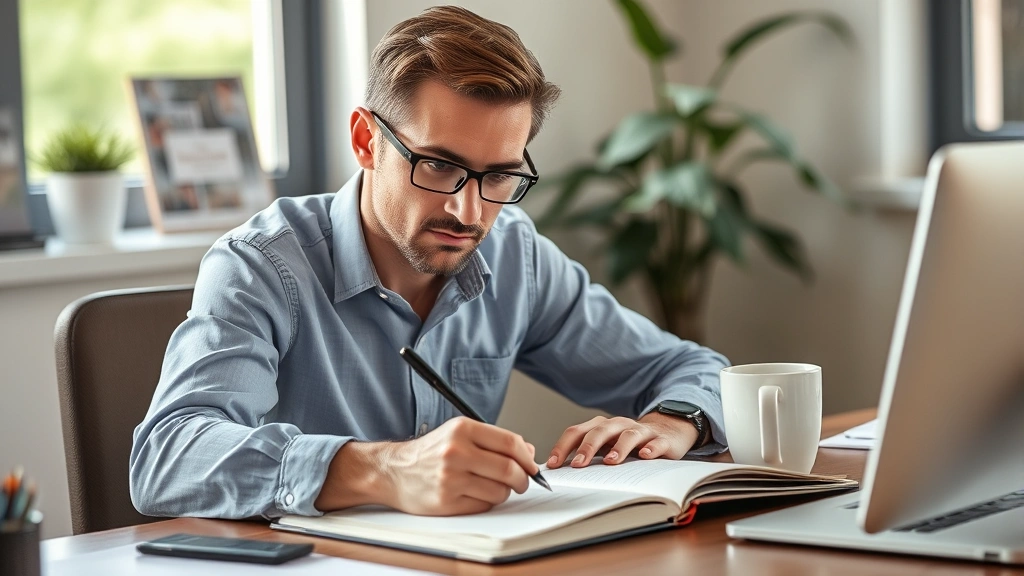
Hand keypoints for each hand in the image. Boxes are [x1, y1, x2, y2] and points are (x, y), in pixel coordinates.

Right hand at [316, 417, 537, 515]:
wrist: (394, 471)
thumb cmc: (430, 453)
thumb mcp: (458, 434)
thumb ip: (493, 440)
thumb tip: (528, 452)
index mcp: (462, 429)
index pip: (510, 443)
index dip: (527, 458)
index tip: (531, 466)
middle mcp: (456, 451)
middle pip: (509, 469)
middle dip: (523, 479)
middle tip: (522, 482)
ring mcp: (451, 478)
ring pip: (499, 491)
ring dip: (504, 492)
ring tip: (494, 487)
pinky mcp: (446, 501)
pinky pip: (483, 505)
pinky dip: (487, 502)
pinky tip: (477, 494)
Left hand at [546, 413, 698, 468]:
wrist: (666, 432)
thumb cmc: (628, 444)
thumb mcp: (605, 447)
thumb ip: (586, 455)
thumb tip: (557, 471)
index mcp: (601, 426)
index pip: (577, 432)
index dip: (563, 447)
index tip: (553, 464)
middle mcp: (618, 425)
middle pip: (600, 431)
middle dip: (587, 447)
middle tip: (578, 464)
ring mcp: (640, 431)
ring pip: (628, 435)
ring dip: (619, 447)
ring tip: (611, 461)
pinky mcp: (661, 440)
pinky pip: (656, 442)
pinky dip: (651, 448)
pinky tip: (645, 456)